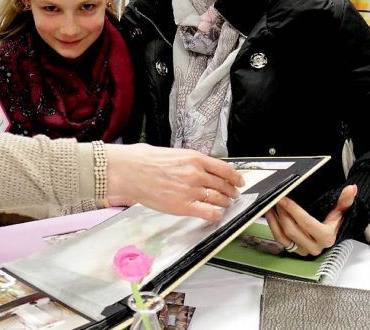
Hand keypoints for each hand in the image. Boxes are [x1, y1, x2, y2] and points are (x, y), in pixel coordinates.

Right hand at [105, 144, 243, 221]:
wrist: (130, 171)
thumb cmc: (146, 161)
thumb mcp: (175, 153)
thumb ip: (191, 161)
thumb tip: (203, 168)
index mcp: (195, 158)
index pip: (225, 169)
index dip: (236, 177)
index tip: (239, 181)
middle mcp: (196, 174)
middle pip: (224, 185)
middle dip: (231, 191)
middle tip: (233, 194)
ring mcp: (191, 191)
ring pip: (219, 199)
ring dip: (225, 203)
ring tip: (225, 204)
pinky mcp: (184, 206)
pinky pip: (209, 212)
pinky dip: (216, 214)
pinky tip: (215, 214)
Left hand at [265, 185, 356, 255]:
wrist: (331, 235)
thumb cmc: (334, 222)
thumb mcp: (341, 211)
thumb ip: (345, 201)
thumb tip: (352, 188)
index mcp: (326, 237)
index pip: (306, 223)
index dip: (293, 210)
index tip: (284, 198)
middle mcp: (314, 247)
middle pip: (292, 229)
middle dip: (282, 212)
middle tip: (276, 198)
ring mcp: (303, 251)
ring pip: (284, 236)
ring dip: (274, 219)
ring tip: (270, 205)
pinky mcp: (294, 251)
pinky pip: (280, 240)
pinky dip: (272, 226)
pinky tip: (269, 214)